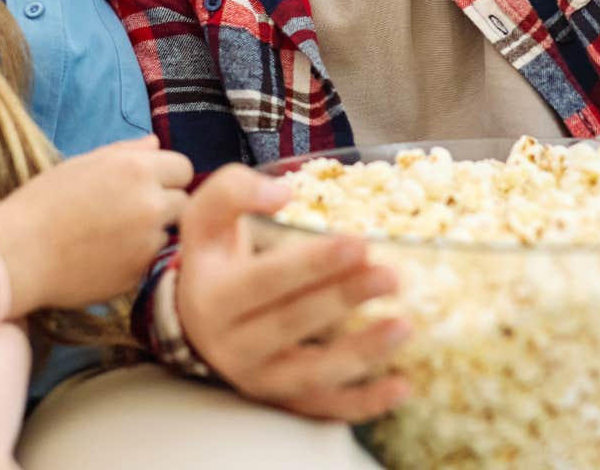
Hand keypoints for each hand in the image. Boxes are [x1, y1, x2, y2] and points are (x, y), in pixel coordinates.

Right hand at [0, 135, 191, 315]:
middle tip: (131, 213)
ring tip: (114, 236)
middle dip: (166, 204)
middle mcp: (150, 203)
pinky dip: (138, 258)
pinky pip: (152, 260)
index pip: (183, 167)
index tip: (147, 185)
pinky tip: (106, 256)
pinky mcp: (141, 272)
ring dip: (153, 233)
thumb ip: (125, 152)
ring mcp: (148, 241)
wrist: (19, 254)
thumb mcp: (81, 165)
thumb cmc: (42, 203)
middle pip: (185, 201)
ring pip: (171, 233)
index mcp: (136, 169)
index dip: (166, 176)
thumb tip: (156, 143)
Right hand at [174, 165, 411, 421]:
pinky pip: (323, 408)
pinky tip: (401, 385)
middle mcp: (231, 345)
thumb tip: (281, 192)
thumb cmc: (213, 257)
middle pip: (291, 324)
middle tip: (390, 276)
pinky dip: (363, 402)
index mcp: (213, 297)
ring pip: (310, 374)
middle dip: (343, 300)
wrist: (195, 317)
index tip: (358, 243)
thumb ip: (234, 191)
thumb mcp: (206, 216)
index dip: (311, 264)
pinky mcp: (281, 401)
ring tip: (404, 326)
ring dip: (360, 353)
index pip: (264, 281)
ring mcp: (257, 379)